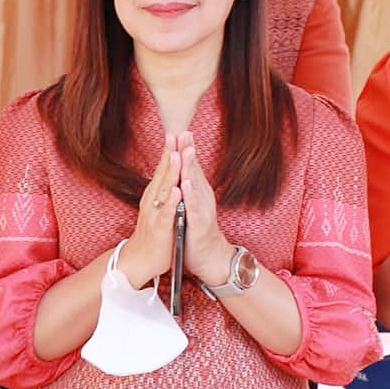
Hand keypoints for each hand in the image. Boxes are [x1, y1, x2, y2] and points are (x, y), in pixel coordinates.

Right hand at [123, 140, 181, 286]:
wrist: (139, 260)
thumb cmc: (152, 234)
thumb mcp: (157, 208)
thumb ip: (163, 192)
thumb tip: (168, 175)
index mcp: (154, 195)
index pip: (162, 169)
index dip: (168, 151)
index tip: (175, 132)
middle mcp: (152, 201)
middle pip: (162, 173)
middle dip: (169, 154)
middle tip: (175, 134)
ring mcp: (155, 214)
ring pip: (164, 190)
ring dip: (170, 172)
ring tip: (177, 155)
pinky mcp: (160, 229)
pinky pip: (166, 213)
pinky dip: (171, 202)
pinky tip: (177, 192)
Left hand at [176, 133, 234, 286]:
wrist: (209, 257)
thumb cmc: (196, 230)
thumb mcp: (192, 204)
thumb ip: (190, 186)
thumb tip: (186, 167)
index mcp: (197, 192)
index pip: (191, 166)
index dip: (186, 148)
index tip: (180, 130)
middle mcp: (202, 198)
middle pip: (194, 171)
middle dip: (189, 151)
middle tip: (185, 132)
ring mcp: (202, 210)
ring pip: (195, 186)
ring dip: (191, 168)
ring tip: (187, 152)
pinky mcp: (199, 225)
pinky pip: (193, 208)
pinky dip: (190, 196)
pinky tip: (186, 184)